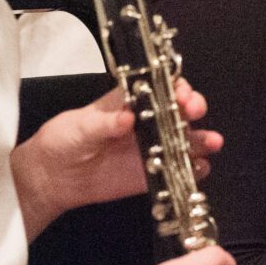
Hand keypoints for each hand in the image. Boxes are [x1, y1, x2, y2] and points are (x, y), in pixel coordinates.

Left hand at [14, 81, 224, 232]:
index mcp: (129, 101)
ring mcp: (151, 148)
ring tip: (211, 142)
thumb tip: (126, 118)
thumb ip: (103, 124)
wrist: (53, 178)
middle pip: (179, 110)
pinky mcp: (151, 174)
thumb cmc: (62, 141)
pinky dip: (194, 169)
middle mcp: (145, 122)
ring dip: (201, 139)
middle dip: (193, 107)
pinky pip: (178, 170)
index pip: (160, 87)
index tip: (181, 94)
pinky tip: (200, 168)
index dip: (175, 86)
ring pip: (185, 139)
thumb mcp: (79, 127)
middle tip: (194, 112)